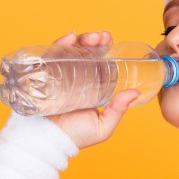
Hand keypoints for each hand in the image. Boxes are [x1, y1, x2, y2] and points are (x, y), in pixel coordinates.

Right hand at [43, 30, 140, 149]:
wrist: (48, 141)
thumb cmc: (75, 137)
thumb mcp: (103, 126)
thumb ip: (118, 110)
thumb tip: (135, 92)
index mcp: (89, 87)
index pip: (97, 63)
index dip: (104, 50)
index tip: (111, 41)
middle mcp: (74, 78)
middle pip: (84, 53)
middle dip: (94, 40)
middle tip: (103, 37)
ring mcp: (58, 75)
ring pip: (70, 50)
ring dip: (81, 39)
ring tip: (91, 38)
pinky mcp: (43, 74)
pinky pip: (51, 55)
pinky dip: (60, 43)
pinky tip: (70, 37)